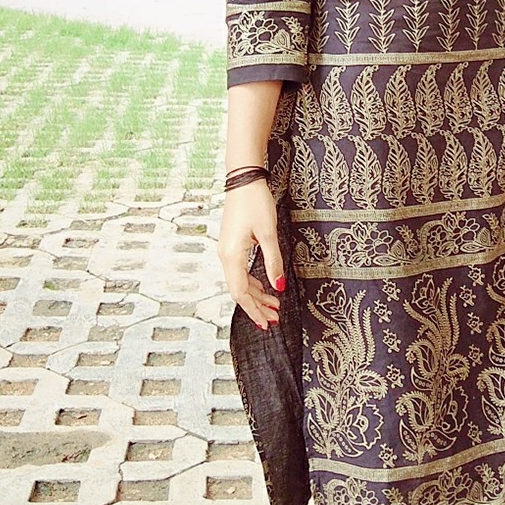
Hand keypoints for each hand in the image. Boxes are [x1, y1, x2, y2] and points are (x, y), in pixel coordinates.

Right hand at [217, 181, 284, 329]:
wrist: (243, 181)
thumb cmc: (255, 203)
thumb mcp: (269, 233)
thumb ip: (274, 262)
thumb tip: (279, 287)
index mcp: (232, 256)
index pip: (240, 293)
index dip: (253, 310)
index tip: (266, 323)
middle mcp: (225, 256)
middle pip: (239, 290)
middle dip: (256, 306)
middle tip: (274, 318)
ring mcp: (227, 251)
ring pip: (240, 281)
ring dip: (256, 295)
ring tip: (273, 305)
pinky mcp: (232, 245)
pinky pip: (240, 271)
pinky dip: (252, 282)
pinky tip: (264, 286)